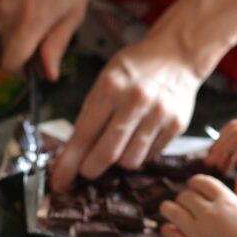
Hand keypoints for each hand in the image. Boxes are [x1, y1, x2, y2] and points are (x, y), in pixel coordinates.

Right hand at [0, 0, 92, 80]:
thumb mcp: (74, 11)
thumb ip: (58, 44)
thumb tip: (49, 73)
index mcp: (30, 22)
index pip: (10, 62)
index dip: (20, 73)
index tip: (33, 72)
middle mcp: (9, 14)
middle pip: (8, 49)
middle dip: (24, 53)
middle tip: (47, 41)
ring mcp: (0, 1)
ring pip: (6, 31)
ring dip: (21, 33)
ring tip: (45, 14)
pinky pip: (4, 14)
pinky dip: (17, 17)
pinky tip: (35, 0)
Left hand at [50, 35, 199, 191]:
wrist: (177, 54)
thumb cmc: (133, 70)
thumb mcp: (105, 81)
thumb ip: (89, 117)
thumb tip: (71, 157)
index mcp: (110, 87)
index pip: (84, 135)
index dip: (69, 164)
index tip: (59, 182)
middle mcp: (136, 101)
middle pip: (107, 155)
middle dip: (91, 169)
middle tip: (87, 170)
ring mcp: (159, 114)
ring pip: (130, 161)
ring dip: (118, 161)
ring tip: (118, 145)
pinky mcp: (176, 125)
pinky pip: (149, 156)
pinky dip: (139, 153)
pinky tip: (138, 138)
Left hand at [160, 171, 236, 236]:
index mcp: (227, 202)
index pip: (203, 182)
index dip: (196, 183)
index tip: (195, 187)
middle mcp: (208, 214)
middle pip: (185, 195)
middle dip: (184, 197)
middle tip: (186, 204)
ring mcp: (195, 232)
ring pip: (170, 210)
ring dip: (169, 208)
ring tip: (170, 212)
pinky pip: (168, 233)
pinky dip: (167, 229)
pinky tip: (171, 230)